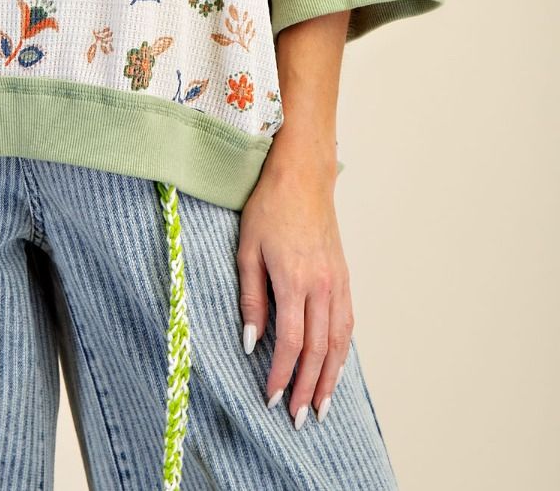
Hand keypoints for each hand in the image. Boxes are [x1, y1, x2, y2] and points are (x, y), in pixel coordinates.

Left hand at [236, 154, 352, 427]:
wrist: (302, 176)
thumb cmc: (268, 208)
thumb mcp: (247, 250)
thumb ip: (251, 299)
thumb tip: (250, 341)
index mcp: (294, 280)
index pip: (290, 342)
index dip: (281, 374)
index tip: (271, 397)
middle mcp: (322, 286)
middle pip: (317, 350)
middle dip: (308, 388)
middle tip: (300, 419)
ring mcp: (338, 282)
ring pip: (338, 342)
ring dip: (330, 378)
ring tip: (322, 406)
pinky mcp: (344, 276)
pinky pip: (347, 323)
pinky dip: (341, 351)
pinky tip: (335, 367)